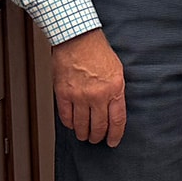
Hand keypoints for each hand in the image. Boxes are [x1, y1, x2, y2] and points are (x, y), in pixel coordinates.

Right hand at [53, 28, 126, 146]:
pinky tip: (72, 124)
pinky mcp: (64, 94)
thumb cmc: (97, 51)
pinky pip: (66, 117)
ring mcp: (79, 96)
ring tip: (85, 135)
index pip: (117, 120)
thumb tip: (115, 108)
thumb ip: (116, 90)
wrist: (77, 39)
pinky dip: (70, 124)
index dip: (115, 135)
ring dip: (83, 133)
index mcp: (114, 88)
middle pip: (99, 127)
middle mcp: (97, 95)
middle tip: (97, 139)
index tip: (113, 141)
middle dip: (98, 137)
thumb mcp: (117, 70)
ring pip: (81, 126)